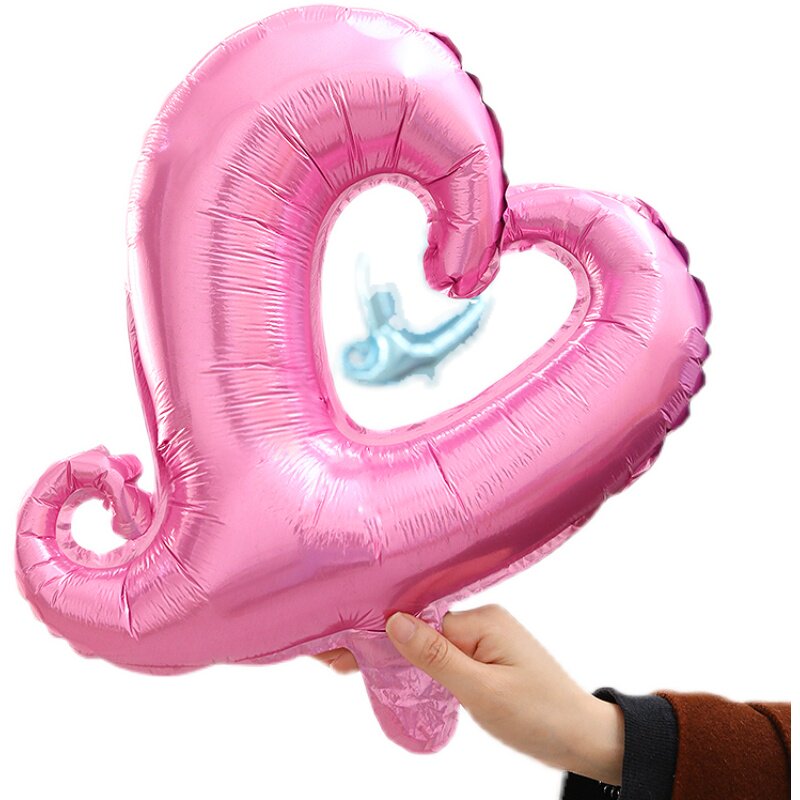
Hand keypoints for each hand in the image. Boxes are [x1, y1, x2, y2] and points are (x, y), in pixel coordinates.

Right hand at [314, 604, 623, 783]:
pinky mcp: (489, 655)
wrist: (585, 737)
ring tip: (353, 666)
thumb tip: (393, 620)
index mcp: (482, 621)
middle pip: (422, 628)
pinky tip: (396, 671)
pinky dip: (421, 663)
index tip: (343, 650)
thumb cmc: (539, 715)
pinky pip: (447, 653)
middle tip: (338, 662)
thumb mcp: (482, 691)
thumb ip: (437, 657)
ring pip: (432, 642)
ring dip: (400, 654)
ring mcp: (487, 637)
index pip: (420, 621)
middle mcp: (484, 620)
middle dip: (383, 643)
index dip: (382, 637)